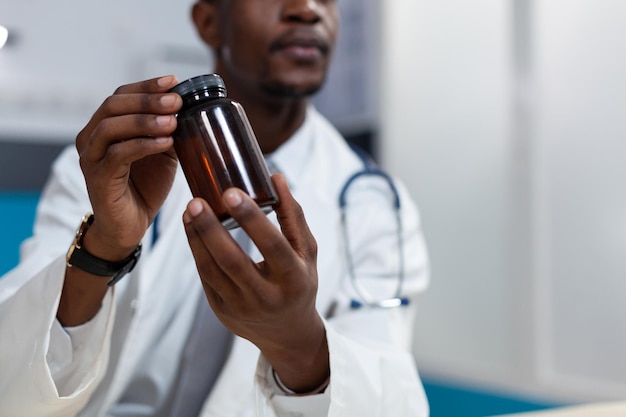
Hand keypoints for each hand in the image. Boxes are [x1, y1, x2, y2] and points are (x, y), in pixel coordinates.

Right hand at [76, 75, 181, 259]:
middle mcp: (92, 137)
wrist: (129, 226)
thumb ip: (169, 131)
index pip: (121, 95)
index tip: (173, 81)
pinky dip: (142, 145)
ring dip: (144, 121)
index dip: (147, 86)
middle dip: (148, 100)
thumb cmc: (144, 187)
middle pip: (114, 105)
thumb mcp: (162, 153)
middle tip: (176, 101)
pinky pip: (117, 155)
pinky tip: (164, 142)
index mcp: (105, 126)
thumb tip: (193, 109)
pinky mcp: (98, 178)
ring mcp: (91, 157)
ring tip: (173, 121)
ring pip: (111, 127)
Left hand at [183, 174, 329, 392]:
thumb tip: (276, 177)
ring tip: (190, 210)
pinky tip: (192, 229)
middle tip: (196, 201)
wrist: (287, 333)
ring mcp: (241, 307)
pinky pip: (205, 278)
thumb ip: (293, 215)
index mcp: (293, 278)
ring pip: (212, 270)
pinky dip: (197, 251)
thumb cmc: (299, 282)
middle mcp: (266, 296)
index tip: (231, 192)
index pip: (271, 245)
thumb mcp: (306, 252)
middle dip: (210, 229)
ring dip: (197, 238)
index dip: (250, 218)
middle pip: (232, 261)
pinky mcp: (222, 311)